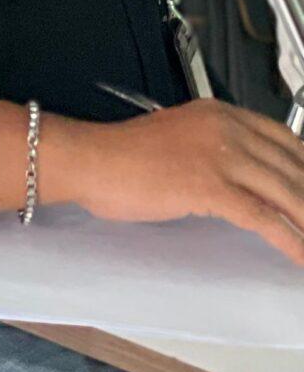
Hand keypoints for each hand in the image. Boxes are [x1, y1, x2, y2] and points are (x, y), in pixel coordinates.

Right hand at [44, 100, 303, 265]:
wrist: (89, 159)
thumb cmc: (122, 155)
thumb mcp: (179, 139)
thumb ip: (216, 150)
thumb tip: (246, 181)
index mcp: (218, 114)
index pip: (285, 139)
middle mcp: (226, 129)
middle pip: (293, 167)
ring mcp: (220, 156)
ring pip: (287, 193)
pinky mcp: (211, 186)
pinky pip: (265, 219)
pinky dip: (291, 242)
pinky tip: (301, 257)